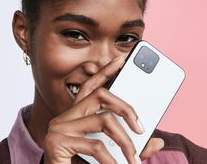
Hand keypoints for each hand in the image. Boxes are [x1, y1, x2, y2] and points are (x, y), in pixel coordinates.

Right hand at [43, 56, 163, 163]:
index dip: (106, 72)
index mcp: (77, 115)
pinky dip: (112, 160)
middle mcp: (66, 116)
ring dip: (124, 142)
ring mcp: (60, 127)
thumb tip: (157, 141)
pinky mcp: (57, 141)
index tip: (121, 60)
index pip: (91, 86)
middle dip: (126, 108)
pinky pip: (96, 145)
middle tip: (141, 127)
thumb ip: (133, 145)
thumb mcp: (112, 152)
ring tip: (133, 159)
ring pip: (103, 120)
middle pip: (100, 95)